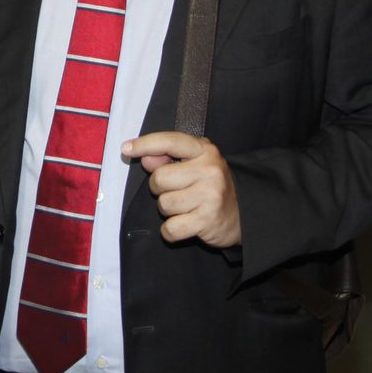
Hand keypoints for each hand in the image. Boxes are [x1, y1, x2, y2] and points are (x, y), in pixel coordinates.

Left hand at [122, 131, 240, 246]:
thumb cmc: (210, 186)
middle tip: (177, 191)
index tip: (126, 149)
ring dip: (168, 210)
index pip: (169, 141)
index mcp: (205, 150)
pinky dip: (171, 231)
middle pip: (159, 178)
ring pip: (163, 204)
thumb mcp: (194, 164)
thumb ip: (168, 158)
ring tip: (186, 207)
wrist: (245, 214)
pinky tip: (185, 224)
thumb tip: (145, 159)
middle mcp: (210, 170)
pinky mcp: (207, 221)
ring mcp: (210, 196)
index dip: (145, 144)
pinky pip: (170, 228)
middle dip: (160, 189)